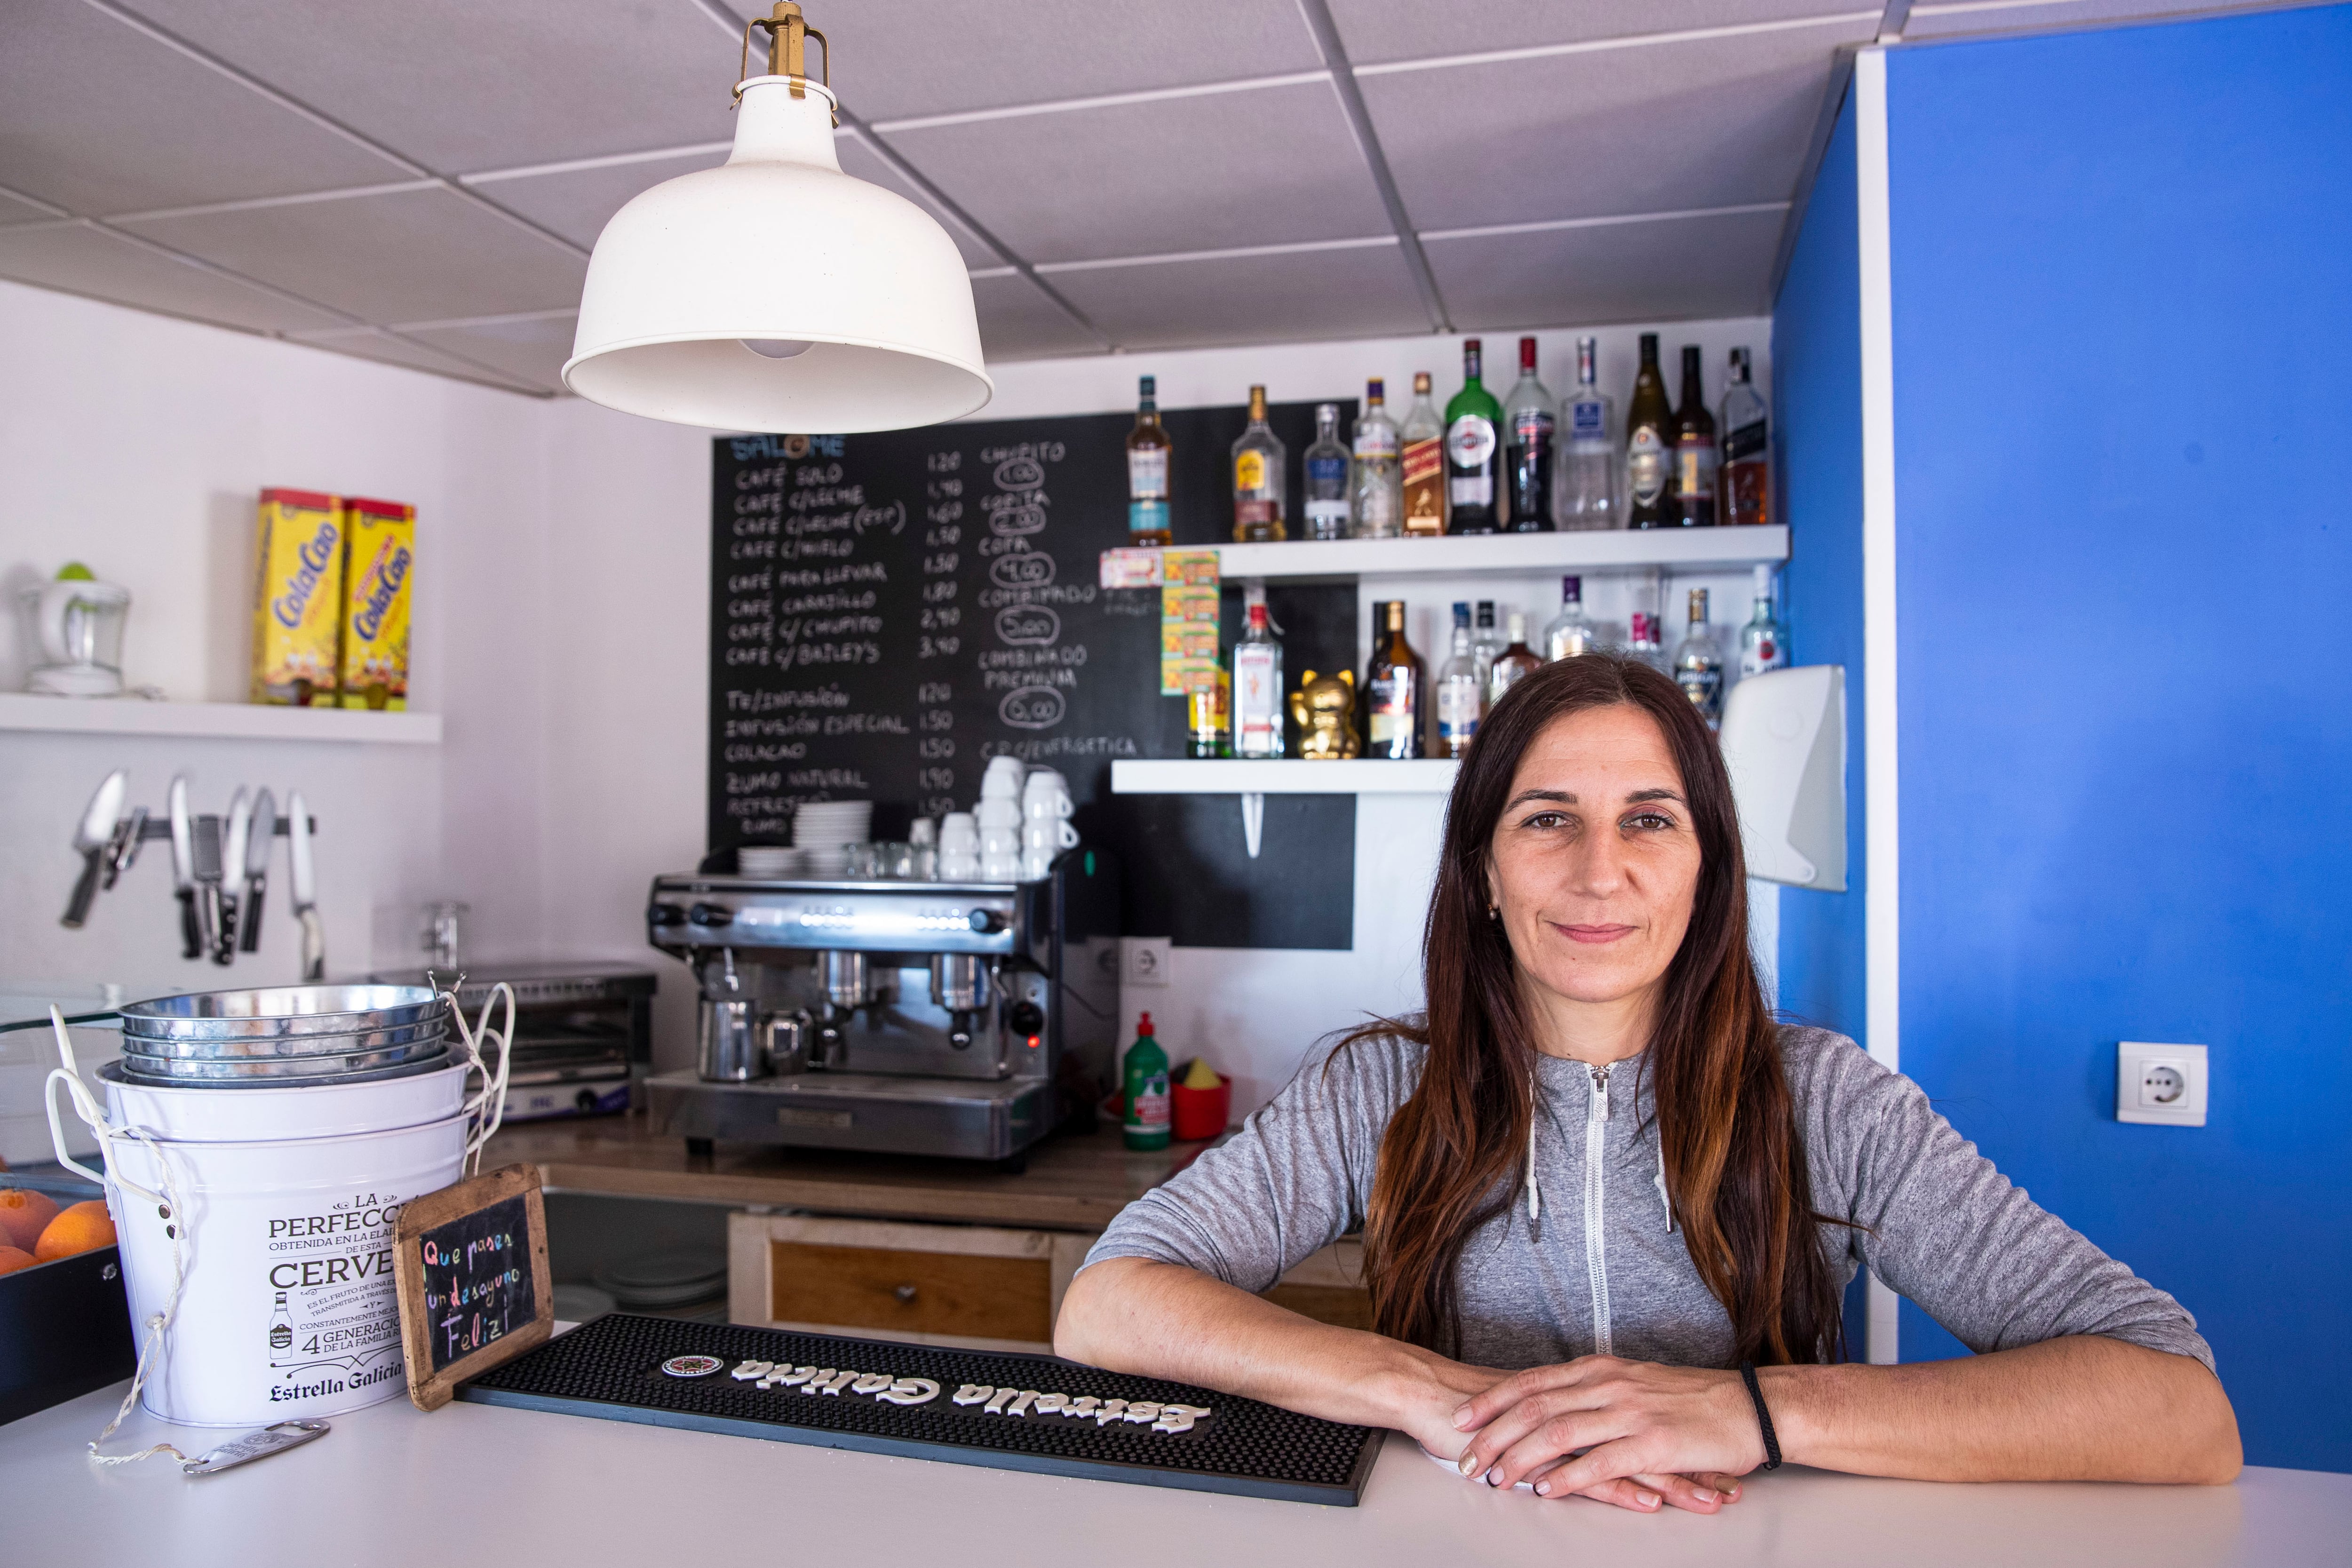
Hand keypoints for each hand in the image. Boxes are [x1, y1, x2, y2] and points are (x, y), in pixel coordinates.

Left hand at [1449, 1356, 1765, 1513]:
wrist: (1749, 1406)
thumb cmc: (1693, 1398)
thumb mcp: (1634, 1382)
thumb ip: (1594, 1390)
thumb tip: (1554, 1404)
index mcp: (1601, 1369)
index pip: (1531, 1381)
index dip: (1492, 1401)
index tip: (1462, 1418)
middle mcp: (1609, 1385)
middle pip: (1535, 1407)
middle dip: (1494, 1434)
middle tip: (1467, 1458)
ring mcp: (1630, 1413)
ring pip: (1559, 1433)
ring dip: (1521, 1458)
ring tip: (1496, 1478)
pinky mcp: (1654, 1444)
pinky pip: (1600, 1462)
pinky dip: (1568, 1478)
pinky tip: (1547, 1490)